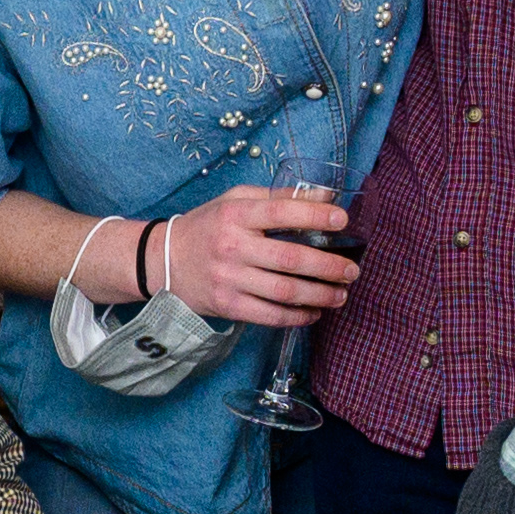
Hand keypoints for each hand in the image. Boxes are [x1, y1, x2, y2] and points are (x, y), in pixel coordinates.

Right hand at [154, 186, 356, 328]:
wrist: (163, 261)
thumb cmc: (208, 227)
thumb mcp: (236, 202)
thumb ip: (278, 199)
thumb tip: (326, 197)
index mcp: (236, 215)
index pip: (280, 212)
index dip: (315, 215)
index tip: (342, 219)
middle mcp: (232, 247)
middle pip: (289, 259)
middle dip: (328, 266)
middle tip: (352, 270)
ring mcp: (229, 279)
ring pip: (284, 291)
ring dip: (320, 295)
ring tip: (341, 294)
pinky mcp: (228, 306)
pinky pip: (270, 316)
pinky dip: (298, 316)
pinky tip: (315, 312)